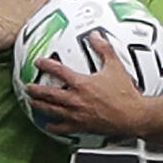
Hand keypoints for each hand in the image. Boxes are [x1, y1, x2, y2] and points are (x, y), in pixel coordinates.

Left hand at [29, 32, 148, 137]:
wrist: (134, 116)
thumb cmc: (126, 93)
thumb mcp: (115, 67)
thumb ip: (104, 49)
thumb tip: (95, 35)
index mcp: (82, 84)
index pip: (58, 71)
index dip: (46, 65)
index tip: (38, 62)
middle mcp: (76, 99)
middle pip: (49, 93)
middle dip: (36, 89)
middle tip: (27, 87)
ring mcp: (77, 114)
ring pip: (52, 110)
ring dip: (40, 105)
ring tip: (32, 102)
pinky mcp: (82, 126)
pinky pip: (63, 128)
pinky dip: (54, 126)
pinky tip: (48, 125)